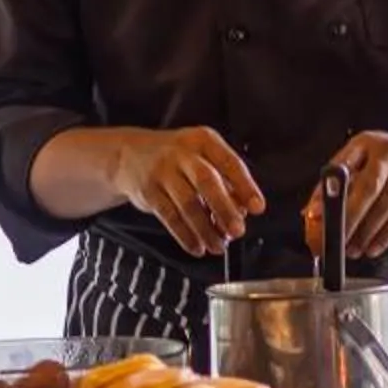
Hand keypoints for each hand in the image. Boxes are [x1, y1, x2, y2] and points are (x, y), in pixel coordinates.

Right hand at [113, 127, 264, 258]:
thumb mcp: (203, 159)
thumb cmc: (178, 160)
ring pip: (188, 203)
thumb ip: (225, 182)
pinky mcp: (148, 191)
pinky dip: (185, 236)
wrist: (130, 155)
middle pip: (207, 181)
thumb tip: (242, 212)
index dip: (245, 186)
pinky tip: (197, 247)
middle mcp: (182, 152)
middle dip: (225, 209)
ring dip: (206, 229)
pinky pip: (169, 217)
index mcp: (204, 140)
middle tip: (238, 232)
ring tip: (219, 247)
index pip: (230, 162)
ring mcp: (162, 171)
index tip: (258, 208)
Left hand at [309, 130, 387, 262]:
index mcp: (367, 143)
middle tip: (335, 239)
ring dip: (366, 232)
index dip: (328, 191)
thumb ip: (338, 180)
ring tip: (351, 249)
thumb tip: (312, 211)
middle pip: (368, 189)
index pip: (343, 166)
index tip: (316, 213)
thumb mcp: (365, 156)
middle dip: (349, 218)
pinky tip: (372, 248)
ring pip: (385, 207)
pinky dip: (385, 236)